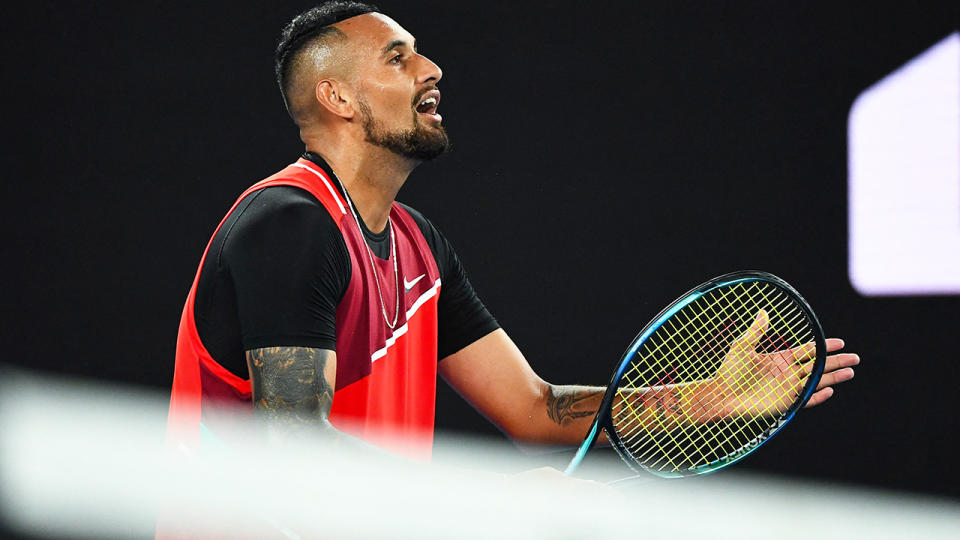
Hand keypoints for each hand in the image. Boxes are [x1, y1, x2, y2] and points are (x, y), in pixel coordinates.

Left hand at [709, 310, 858, 417]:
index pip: (808, 351)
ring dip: (833, 377)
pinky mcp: (785, 403)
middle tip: (855, 358)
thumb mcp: (742, 347)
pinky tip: (830, 390)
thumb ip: (756, 331)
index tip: (840, 342)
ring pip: (817, 382)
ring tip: (851, 372)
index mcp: (780, 359)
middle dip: (836, 361)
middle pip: (818, 366)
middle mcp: (788, 373)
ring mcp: (788, 388)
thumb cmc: (729, 371)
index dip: (824, 347)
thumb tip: (763, 311)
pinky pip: (806, 400)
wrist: (722, 394)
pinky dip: (818, 396)